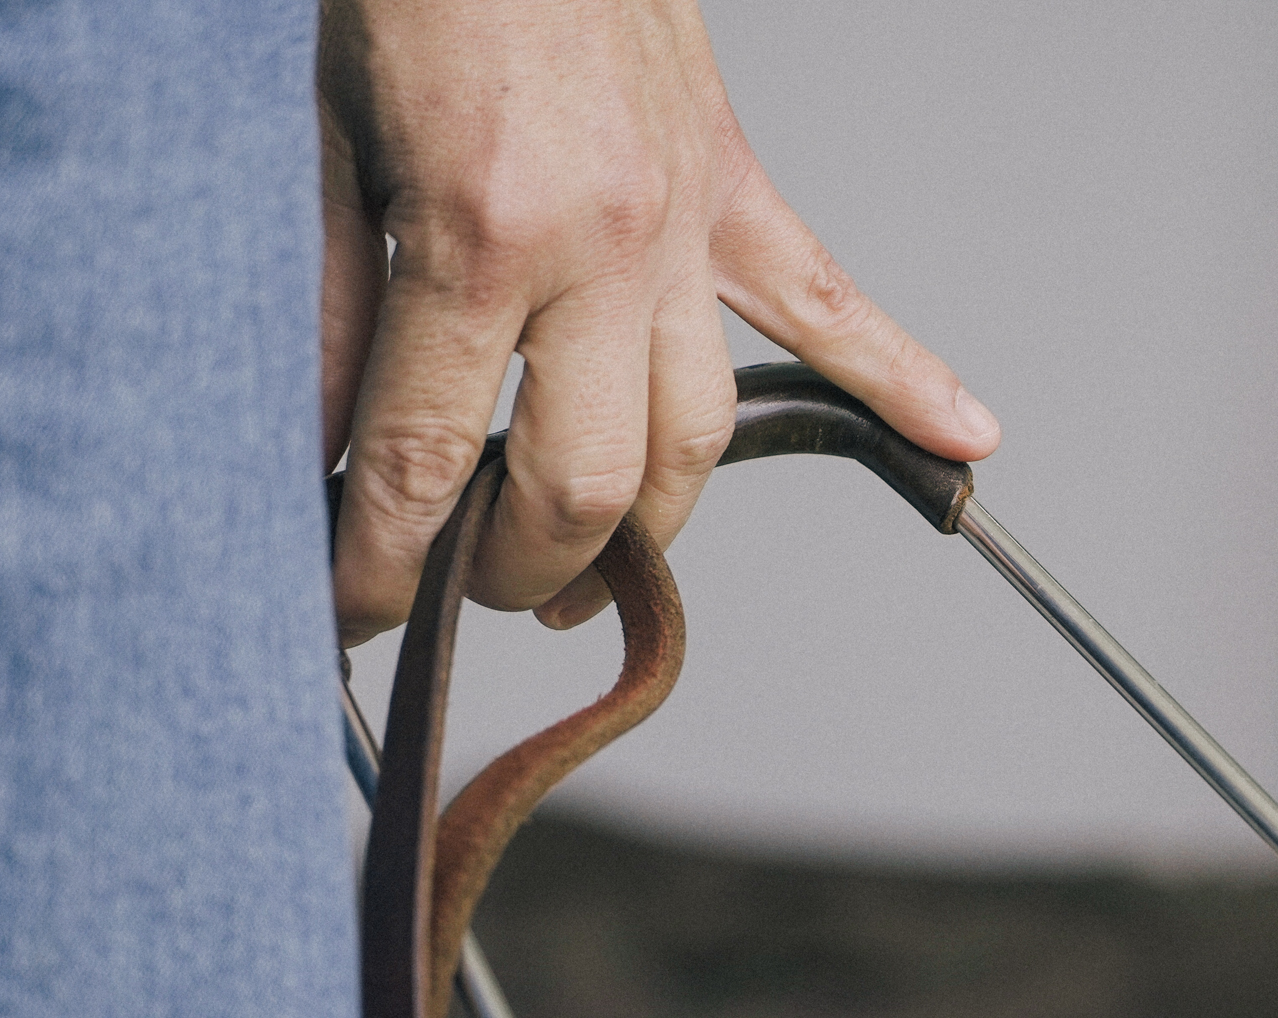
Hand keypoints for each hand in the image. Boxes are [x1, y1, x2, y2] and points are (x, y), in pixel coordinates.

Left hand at [318, 0, 1001, 646]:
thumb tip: (314, 452)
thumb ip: (325, 312)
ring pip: (702, 437)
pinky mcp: (730, 183)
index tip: (350, 611)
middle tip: (456, 588)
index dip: (378, 562)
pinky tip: (964, 436)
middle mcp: (604, 243)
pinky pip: (827, 298)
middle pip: (589, 483)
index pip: (427, 460)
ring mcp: (684, 220)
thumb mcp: (318, 146)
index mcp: (482, 233)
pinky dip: (904, 377)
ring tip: (580, 575)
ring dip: (646, 531)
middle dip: (515, 568)